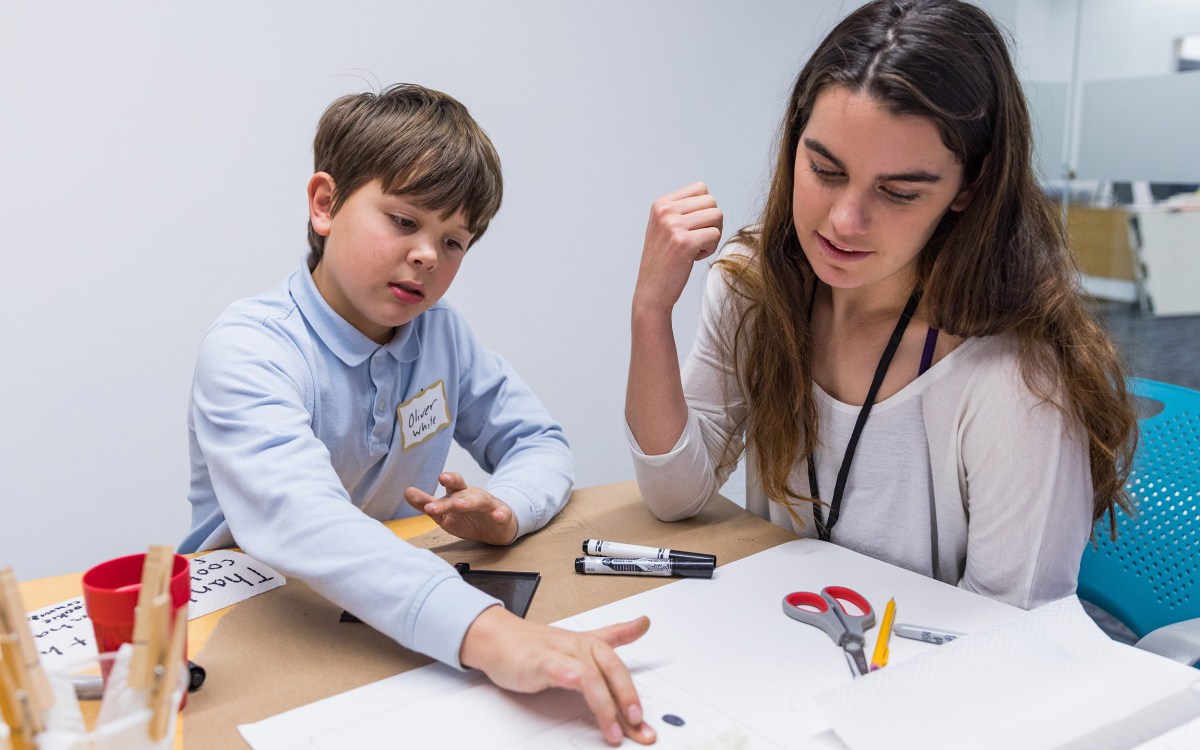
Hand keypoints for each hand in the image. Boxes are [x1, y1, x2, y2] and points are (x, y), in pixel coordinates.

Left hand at [404, 472, 517, 544]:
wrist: (496, 527)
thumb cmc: (468, 516)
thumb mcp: (445, 512)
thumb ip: (427, 502)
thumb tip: (407, 492)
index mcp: (459, 494)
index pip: (452, 484)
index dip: (447, 478)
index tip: (438, 477)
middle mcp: (473, 496)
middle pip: (463, 490)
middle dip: (454, 483)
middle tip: (443, 480)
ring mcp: (488, 506)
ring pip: (479, 501)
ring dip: (470, 502)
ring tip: (461, 505)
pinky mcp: (501, 516)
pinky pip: (502, 515)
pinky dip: (500, 515)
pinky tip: (497, 516)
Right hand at [461, 606, 655, 745]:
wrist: (499, 637)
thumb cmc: (537, 644)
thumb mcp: (580, 642)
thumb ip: (614, 635)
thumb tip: (643, 624)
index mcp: (591, 644)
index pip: (620, 668)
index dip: (635, 694)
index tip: (645, 722)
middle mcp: (580, 646)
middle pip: (613, 670)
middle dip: (628, 699)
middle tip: (638, 725)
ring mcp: (560, 653)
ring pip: (591, 676)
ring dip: (605, 706)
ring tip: (612, 730)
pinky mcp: (540, 661)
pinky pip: (560, 669)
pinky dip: (572, 678)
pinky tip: (580, 689)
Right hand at [633, 182, 723, 314]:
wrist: (651, 290)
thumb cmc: (662, 261)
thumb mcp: (663, 227)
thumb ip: (681, 210)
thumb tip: (710, 198)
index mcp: (661, 204)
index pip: (701, 188)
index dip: (704, 208)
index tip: (692, 227)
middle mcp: (665, 211)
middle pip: (712, 202)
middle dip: (711, 222)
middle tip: (697, 240)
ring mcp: (674, 226)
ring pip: (717, 216)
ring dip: (712, 235)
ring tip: (696, 248)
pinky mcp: (684, 243)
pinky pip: (716, 235)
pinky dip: (710, 249)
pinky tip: (695, 257)